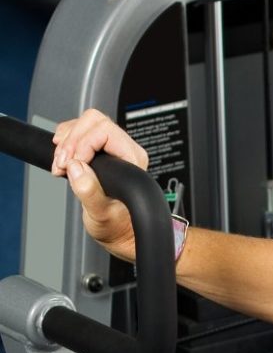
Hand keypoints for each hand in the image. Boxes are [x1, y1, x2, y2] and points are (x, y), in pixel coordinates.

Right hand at [51, 108, 148, 260]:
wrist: (118, 231)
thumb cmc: (117, 225)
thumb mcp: (101, 214)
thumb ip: (89, 192)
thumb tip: (76, 168)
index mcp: (132, 160)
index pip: (105, 132)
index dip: (82, 144)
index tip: (70, 164)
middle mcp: (125, 150)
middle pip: (94, 121)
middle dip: (71, 140)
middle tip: (61, 163)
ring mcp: (112, 149)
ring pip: (86, 123)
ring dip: (66, 140)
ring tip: (60, 163)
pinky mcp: (99, 151)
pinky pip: (80, 131)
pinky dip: (65, 141)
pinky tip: (62, 157)